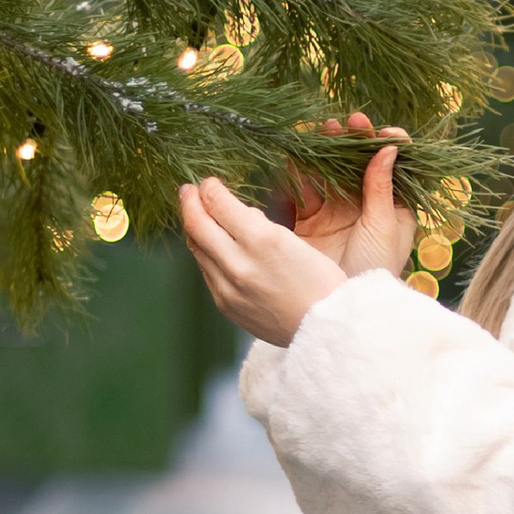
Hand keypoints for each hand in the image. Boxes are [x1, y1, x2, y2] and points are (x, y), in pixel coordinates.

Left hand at [180, 176, 344, 346]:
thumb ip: (260, 226)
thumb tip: (239, 213)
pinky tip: (213, 248)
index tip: (209, 183)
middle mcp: (239, 263)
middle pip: (197, 224)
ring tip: (198, 217)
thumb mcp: (297, 242)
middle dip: (190, 202)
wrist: (326, 329)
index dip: (209, 188)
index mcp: (263, 240)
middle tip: (188, 191)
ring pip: (197, 248)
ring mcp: (228, 287)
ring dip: (195, 228)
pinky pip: (206, 271)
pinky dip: (206, 254)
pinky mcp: (225, 305)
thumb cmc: (322, 284)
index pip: (219, 203)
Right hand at [287, 123, 416, 279]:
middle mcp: (361, 208)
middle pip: (354, 167)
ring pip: (326, 175)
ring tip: (319, 132)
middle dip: (349, 143)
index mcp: (389, 209)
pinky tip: (294, 158)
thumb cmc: (376, 269)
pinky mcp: (307, 225)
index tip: (381, 130)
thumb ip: (381, 186)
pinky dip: (296, 176)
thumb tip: (389, 147)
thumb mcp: (383, 226)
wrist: (344, 306)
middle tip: (344, 123)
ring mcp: (333, 215)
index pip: (388, 169)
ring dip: (322, 153)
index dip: (385, 147)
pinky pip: (300, 194)